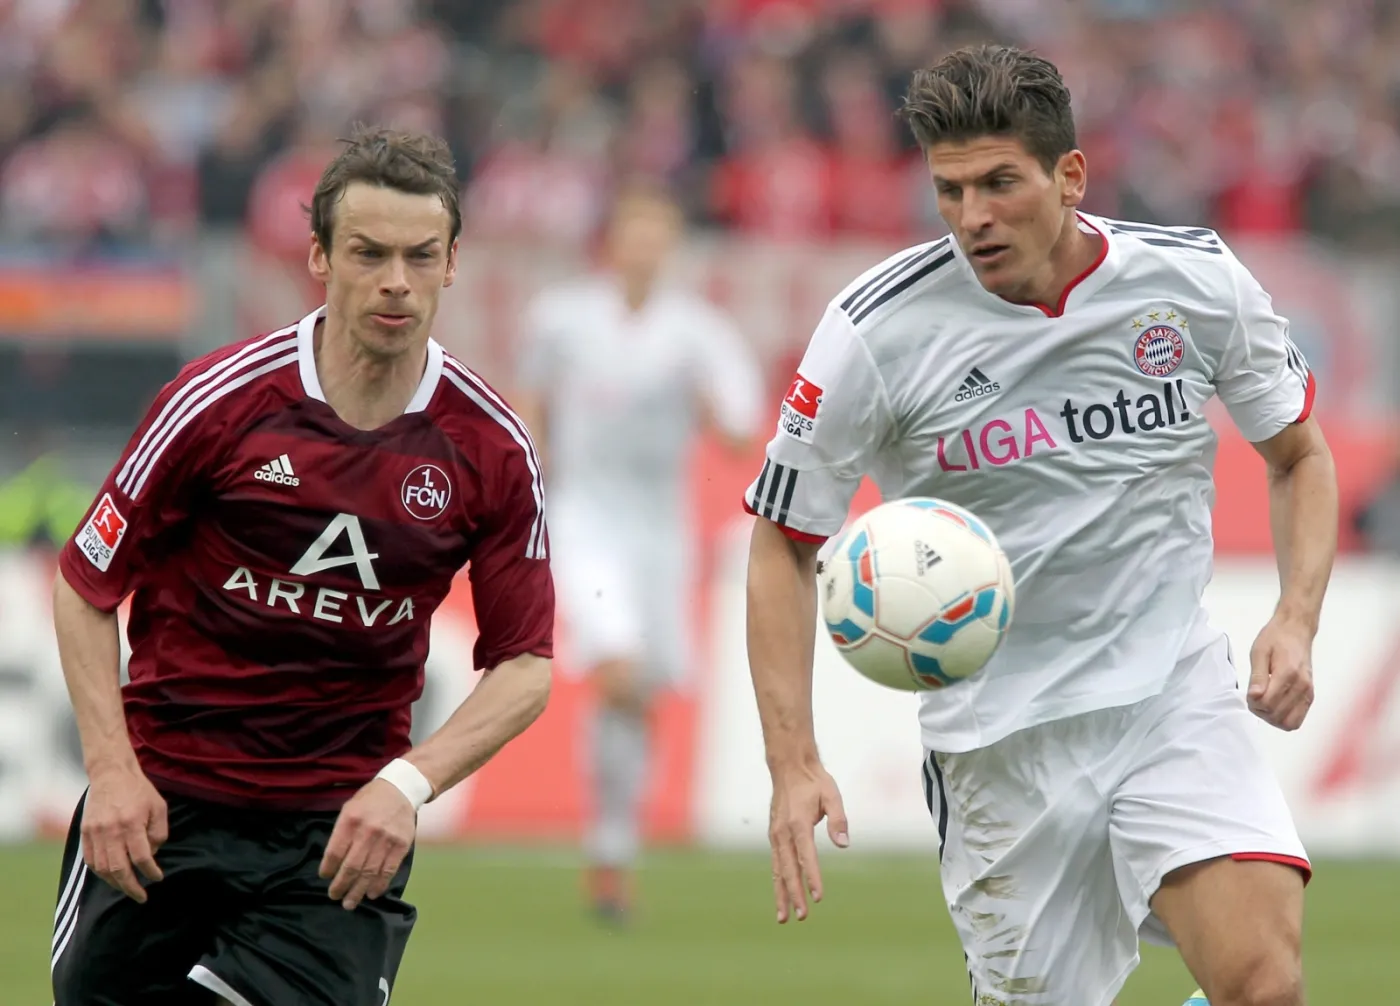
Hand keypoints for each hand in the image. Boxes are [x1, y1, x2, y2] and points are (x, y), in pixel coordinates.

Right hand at [82, 762, 167, 902]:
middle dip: (131, 887)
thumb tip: (151, 855)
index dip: (150, 871)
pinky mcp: (85, 833)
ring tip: (128, 889)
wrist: (110, 774)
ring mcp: (95, 833)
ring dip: (115, 883)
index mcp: (131, 823)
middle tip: (141, 896)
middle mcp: (111, 831)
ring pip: (103, 868)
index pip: (141, 857)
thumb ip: (158, 833)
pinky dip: (101, 873)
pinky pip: (91, 860)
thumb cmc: (139, 791)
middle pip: (119, 868)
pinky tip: (111, 878)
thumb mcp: (159, 807)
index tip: (158, 878)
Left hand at [320, 778, 416, 910]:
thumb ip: (340, 833)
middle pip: (351, 867)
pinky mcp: (401, 845)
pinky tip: (372, 894)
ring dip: (358, 891)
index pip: (335, 853)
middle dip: (341, 886)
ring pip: (369, 872)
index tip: (325, 878)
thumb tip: (332, 862)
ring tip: (349, 903)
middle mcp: (368, 831)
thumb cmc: (369, 800)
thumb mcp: (349, 809)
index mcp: (350, 821)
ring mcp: (386, 840)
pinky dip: (379, 885)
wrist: (401, 789)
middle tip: (335, 896)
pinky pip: (388, 870)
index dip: (328, 869)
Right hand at [767, 761, 848, 923]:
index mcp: (798, 823)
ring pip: (778, 870)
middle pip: (789, 869)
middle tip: (802, 916)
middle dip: (795, 894)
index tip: (818, 897)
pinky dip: (778, 881)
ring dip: (781, 894)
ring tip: (783, 918)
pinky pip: (776, 863)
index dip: (813, 878)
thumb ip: (838, 819)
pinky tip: (781, 895)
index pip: (807, 856)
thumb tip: (844, 844)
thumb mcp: (832, 795)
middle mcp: (783, 832)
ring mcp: (775, 835)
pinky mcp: (774, 835)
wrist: (789, 766)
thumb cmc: (814, 781)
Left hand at [1247, 614, 1315, 730]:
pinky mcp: (1310, 696)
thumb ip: (1257, 676)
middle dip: (1260, 711)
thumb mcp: (1259, 652)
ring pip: (1288, 722)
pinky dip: (1284, 718)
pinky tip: (1274, 706)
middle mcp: (1302, 686)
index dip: (1253, 703)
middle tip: (1254, 697)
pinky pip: (1298, 719)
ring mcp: (1308, 692)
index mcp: (1288, 673)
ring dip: (1271, 718)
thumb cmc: (1276, 638)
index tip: (1249, 694)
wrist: (1296, 630)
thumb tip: (1254, 696)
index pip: (1268, 703)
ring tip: (1263, 703)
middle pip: (1277, 716)